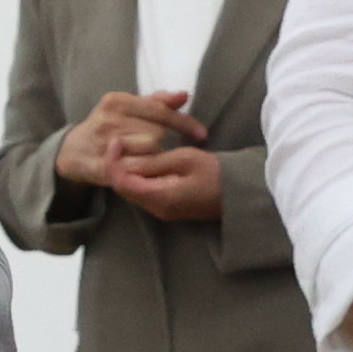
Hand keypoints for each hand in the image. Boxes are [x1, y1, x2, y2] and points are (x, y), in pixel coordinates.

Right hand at [53, 89, 191, 189]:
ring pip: (148, 152)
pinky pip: (133, 170)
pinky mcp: (100, 165)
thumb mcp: (127, 108)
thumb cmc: (107, 126)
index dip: (183, 123)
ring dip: (152, 158)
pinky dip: (142, 171)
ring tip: (143, 158)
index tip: (202, 134)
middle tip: (152, 148)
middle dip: (160, 142)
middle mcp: (109, 119)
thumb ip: (156, 102)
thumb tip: (184, 94)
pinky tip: (145, 172)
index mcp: (116, 101)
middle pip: (156, 134)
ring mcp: (103, 143)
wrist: (72, 150)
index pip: (159, 110)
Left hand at [102, 136, 226, 225]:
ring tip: (128, 148)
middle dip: (116, 166)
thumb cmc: (215, 173)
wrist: (238, 193)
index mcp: (160, 198)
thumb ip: (153, 161)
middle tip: (119, 142)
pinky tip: (142, 160)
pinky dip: (136, 176)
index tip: (116, 141)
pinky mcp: (166, 207)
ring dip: (125, 171)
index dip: (114, 161)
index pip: (123, 183)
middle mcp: (157, 209)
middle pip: (123, 189)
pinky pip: (142, 192)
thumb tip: (125, 159)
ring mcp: (161, 210)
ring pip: (131, 191)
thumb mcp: (184, 159)